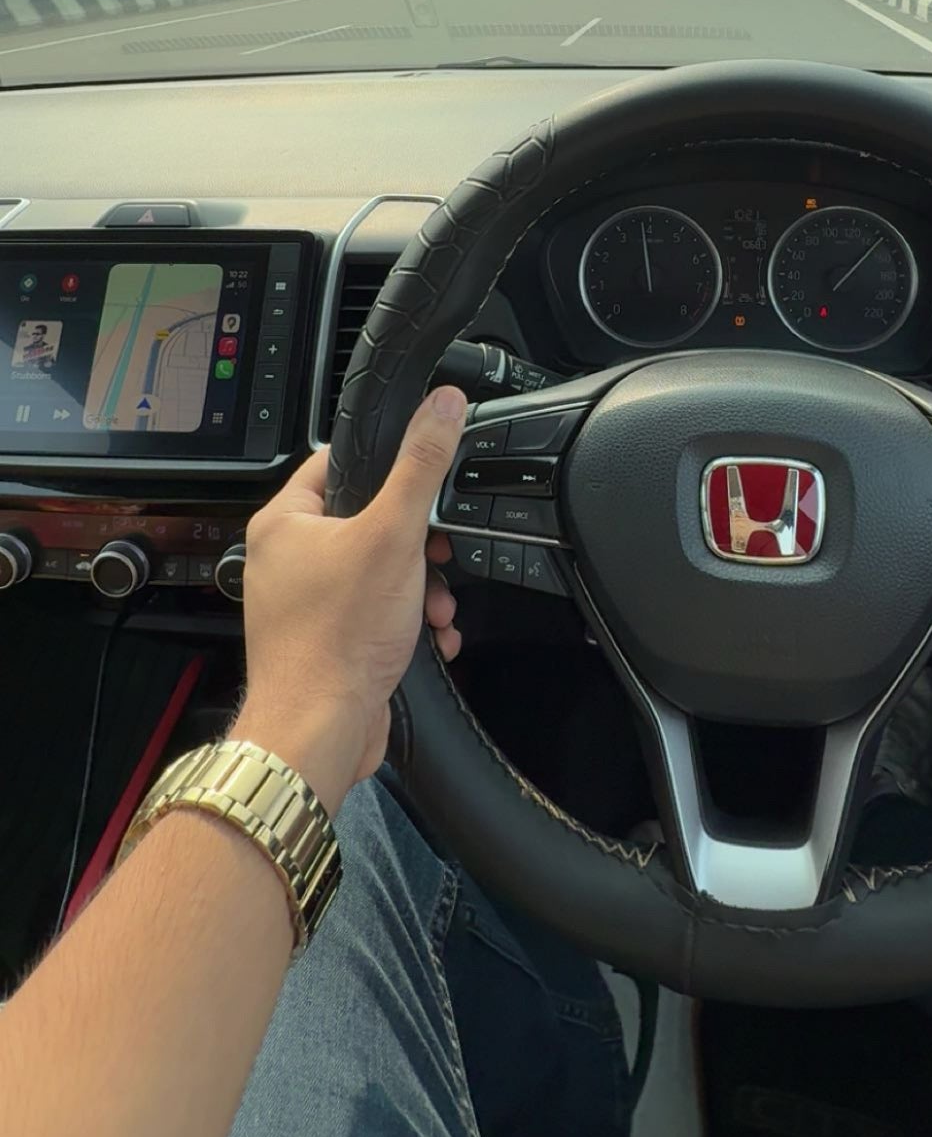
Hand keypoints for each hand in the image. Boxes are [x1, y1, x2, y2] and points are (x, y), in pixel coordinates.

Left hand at [234, 384, 467, 813]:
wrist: (318, 731)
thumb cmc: (336, 639)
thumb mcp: (393, 534)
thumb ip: (420, 465)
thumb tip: (440, 405)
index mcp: (285, 522)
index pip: (338, 462)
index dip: (387, 466)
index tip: (423, 477)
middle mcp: (286, 559)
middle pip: (368, 521)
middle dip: (417, 544)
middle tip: (435, 554)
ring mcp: (303, 603)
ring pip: (378, 571)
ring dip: (419, 588)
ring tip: (433, 606)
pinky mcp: (324, 640)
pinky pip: (374, 613)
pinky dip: (407, 622)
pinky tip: (427, 637)